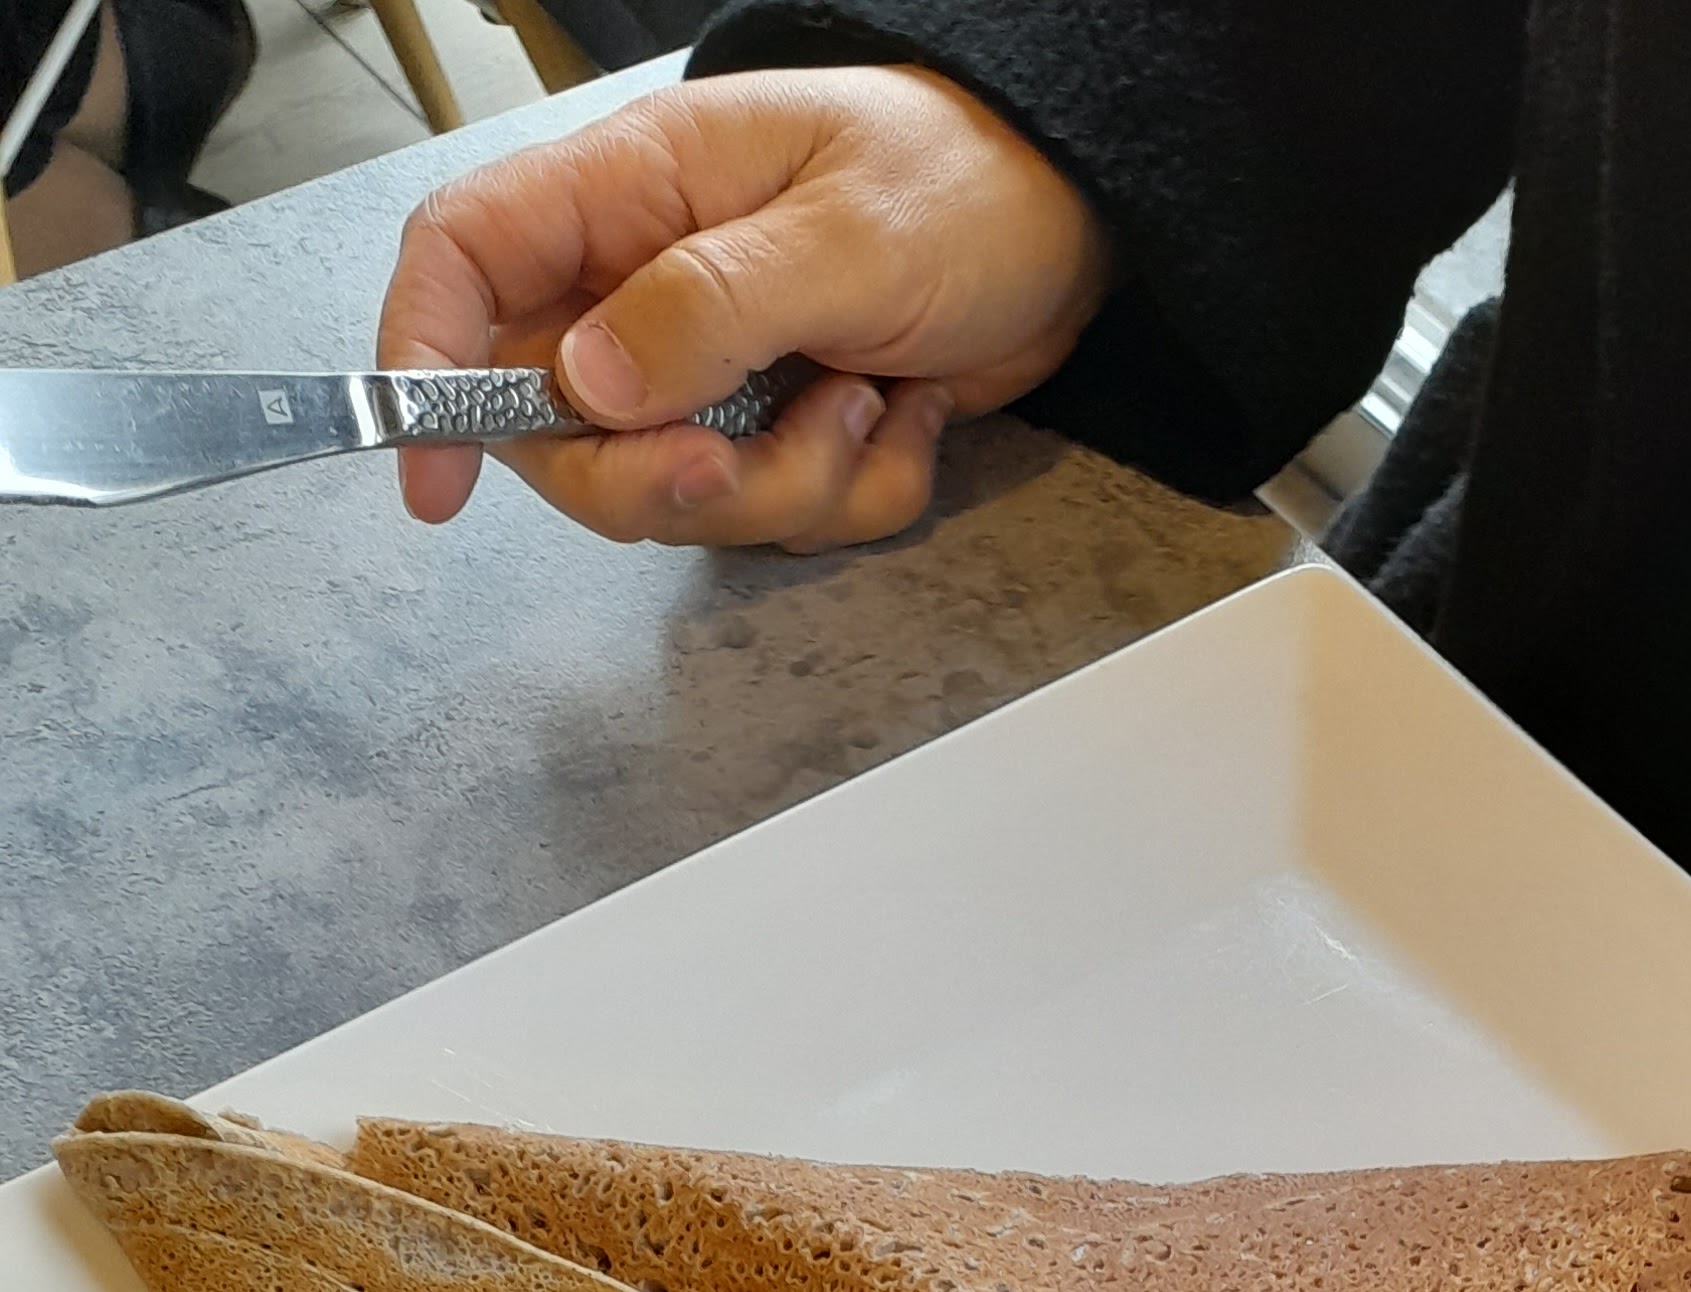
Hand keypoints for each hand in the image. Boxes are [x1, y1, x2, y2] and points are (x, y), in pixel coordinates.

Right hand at [377, 67, 1111, 551]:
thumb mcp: (843, 235)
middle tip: (745, 460)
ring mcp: (711, 369)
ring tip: (867, 399)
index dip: (423, 367)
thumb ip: (711, 308)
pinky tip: (903, 413)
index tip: (433, 478)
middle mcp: (648, 285)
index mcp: (630, 194)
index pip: (466, 263)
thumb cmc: (962, 181)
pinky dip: (852, 496)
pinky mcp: (776, 431)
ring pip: (678, 495)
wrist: (1073, 225)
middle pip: (563, 435)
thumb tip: (585, 383)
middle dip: (660, 481)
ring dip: (787, 487)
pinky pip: (775, 517)